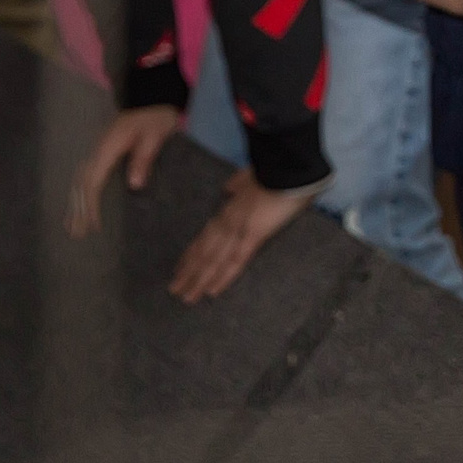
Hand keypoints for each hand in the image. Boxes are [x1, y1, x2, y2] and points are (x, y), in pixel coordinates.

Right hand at [69, 104, 182, 235]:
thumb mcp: (155, 136)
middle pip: (82, 183)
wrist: (154, 95)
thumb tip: (134, 184)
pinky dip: (82, 191)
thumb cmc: (157, 116)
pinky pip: (88, 174)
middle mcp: (98, 149)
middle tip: (75, 234)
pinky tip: (80, 202)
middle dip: (77, 208)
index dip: (91, 205)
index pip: (94, 181)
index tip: (91, 225)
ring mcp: (99, 149)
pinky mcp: (104, 150)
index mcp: (108, 147)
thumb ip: (144, 158)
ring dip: (76, 201)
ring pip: (81, 179)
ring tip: (71, 225)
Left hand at [168, 169, 316, 303]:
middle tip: (174, 290)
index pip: (206, 236)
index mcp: (229, 210)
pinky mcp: (253, 235)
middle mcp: (228, 221)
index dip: (192, 253)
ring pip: (213, 259)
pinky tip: (212, 291)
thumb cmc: (275, 171)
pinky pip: (235, 260)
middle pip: (204, 251)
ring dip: (199, 279)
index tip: (181, 267)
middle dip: (189, 272)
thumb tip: (228, 188)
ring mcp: (238, 229)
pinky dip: (222, 276)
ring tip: (186, 297)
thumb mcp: (251, 176)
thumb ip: (239, 184)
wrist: (287, 165)